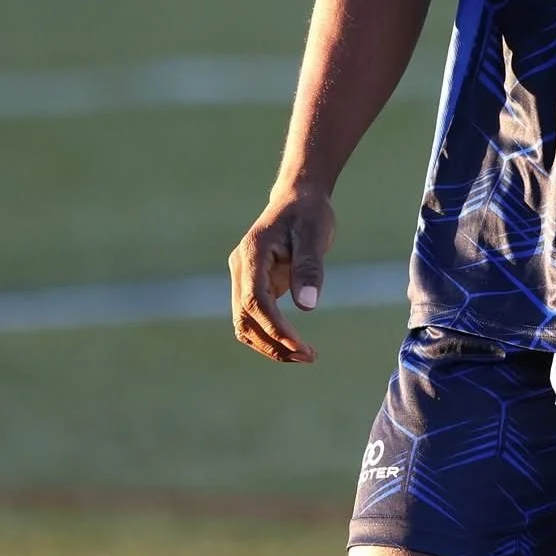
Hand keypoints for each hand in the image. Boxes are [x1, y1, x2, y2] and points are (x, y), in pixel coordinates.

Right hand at [228, 188, 336, 363]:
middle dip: (273, 342)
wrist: (298, 199)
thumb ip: (309, 268)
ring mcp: (244, 279)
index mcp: (252, 255)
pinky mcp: (253, 286)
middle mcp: (241, 269)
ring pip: (245, 324)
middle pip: (245, 318)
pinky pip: (254, 318)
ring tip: (305, 355)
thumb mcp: (314, 235)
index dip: (274, 327)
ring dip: (271, 345)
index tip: (300, 345)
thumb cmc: (308, 214)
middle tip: (309, 356)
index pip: (255, 301)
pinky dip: (270, 335)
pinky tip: (295, 344)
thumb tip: (307, 307)